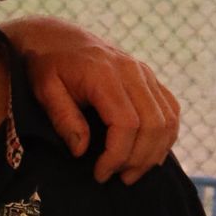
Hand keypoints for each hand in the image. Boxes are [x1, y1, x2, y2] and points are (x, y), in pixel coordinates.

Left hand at [8, 19, 179, 183]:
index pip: (126, 123)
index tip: (100, 173)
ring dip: (154, 152)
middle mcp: (132, 71)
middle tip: (118, 178)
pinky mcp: (150, 78)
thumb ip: (63, 118)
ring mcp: (145, 73)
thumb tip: (82, 150)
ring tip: (132, 172)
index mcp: (104, 74)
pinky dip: (165, 136)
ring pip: (167, 119)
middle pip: (153, 124)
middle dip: (138, 158)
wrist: (58, 37)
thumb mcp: (45, 89)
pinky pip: (171, 110)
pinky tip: (147, 153)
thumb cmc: (47, 65)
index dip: (117, 154)